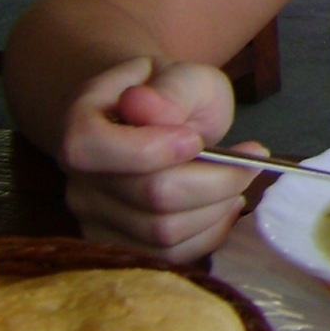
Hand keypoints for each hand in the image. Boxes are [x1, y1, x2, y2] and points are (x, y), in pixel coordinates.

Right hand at [57, 56, 264, 261]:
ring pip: (164, 233)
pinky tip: (225, 205)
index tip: (198, 139)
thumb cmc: (171, 95)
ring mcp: (95, 220)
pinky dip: (211, 232)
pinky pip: (171, 257)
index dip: (152, 149)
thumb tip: (146, 108)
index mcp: (80, 124)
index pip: (92, 148)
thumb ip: (171, 89)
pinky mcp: (123, 248)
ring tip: (239, 179)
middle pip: (149, 196)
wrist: (159, 122)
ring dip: (218, 207)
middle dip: (215, 179)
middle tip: (251, 159)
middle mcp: (78, 180)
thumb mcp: (183, 74)